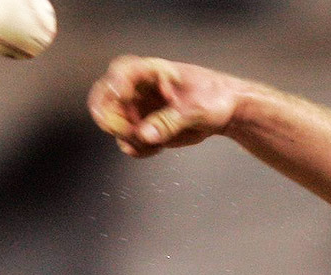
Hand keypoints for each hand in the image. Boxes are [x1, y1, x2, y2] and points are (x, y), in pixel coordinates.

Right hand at [87, 55, 241, 157]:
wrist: (224, 110)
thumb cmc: (213, 97)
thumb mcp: (196, 108)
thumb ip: (170, 121)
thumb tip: (145, 134)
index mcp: (150, 71)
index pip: (122, 72)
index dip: (115, 84)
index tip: (121, 97)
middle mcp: (137, 88)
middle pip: (106, 101)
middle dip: (114, 121)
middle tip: (132, 133)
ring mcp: (137, 109)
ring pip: (114, 126)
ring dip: (130, 139)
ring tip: (157, 142)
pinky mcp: (142, 128)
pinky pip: (128, 142)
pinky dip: (139, 148)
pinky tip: (159, 146)